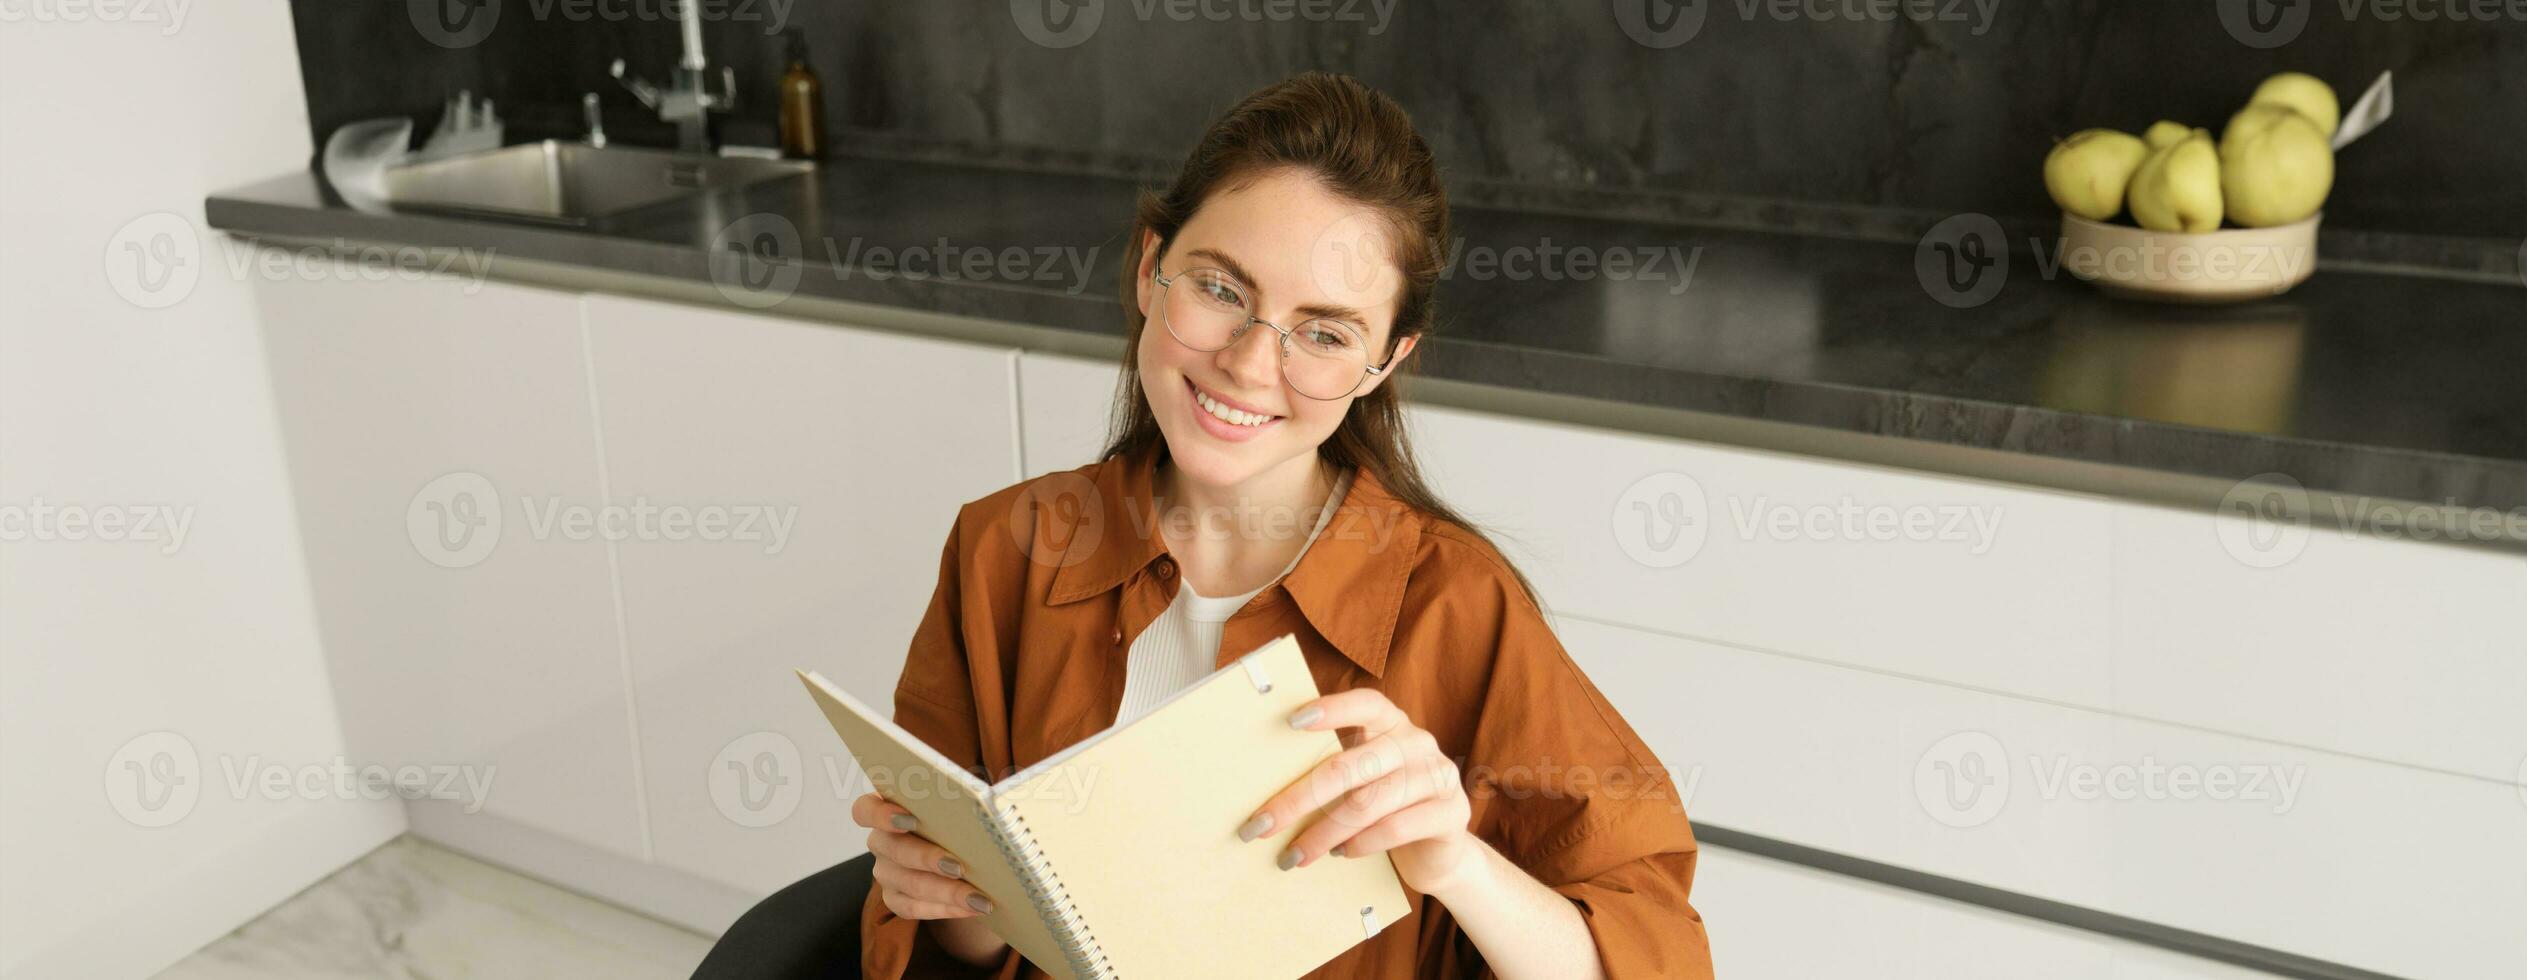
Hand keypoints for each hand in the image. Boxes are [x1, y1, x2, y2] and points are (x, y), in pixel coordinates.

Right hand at [849, 792, 995, 920]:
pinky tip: (971, 908)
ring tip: (979, 898)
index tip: (909, 820)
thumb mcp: (959, 804)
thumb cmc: (959, 820)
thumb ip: (963, 798)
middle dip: (927, 858)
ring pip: (908, 884)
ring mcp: (885, 872)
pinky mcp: (895, 898)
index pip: (866, 810)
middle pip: (894, 850)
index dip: (881, 815)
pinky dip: (945, 909)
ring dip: (947, 892)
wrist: (963, 853)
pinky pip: (913, 908)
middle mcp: (881, 840)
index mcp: (888, 808)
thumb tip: (991, 802)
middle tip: (959, 866)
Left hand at [1241, 688, 1482, 896]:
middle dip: (1299, 799)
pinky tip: (1341, 853)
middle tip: (1262, 825)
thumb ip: (1335, 770)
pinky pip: (1396, 827)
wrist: (1438, 851)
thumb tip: (1269, 789)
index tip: (1291, 721)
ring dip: (1324, 833)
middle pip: (1350, 766)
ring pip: (1368, 803)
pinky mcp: (1452, 813)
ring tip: (1296, 854)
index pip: (1365, 704)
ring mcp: (1438, 775)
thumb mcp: (1362, 781)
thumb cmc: (1385, 809)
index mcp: (1392, 723)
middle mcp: (1417, 742)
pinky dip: (1361, 843)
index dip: (1332, 709)